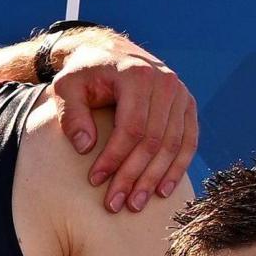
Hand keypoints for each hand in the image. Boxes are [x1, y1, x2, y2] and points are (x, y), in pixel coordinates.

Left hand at [46, 38, 195, 211]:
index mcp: (137, 75)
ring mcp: (180, 94)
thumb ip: (71, 115)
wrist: (108, 52)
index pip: (131, 127)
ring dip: (155, 179)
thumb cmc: (84, 73)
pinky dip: (177, 167)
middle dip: (134, 176)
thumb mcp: (66, 87)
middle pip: (153, 140)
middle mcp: (165, 83)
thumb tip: (85, 148)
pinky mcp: (187, 105)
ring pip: (173, 145)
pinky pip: (188, 141)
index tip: (95, 181)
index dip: (114, 158)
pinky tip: (163, 191)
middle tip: (116, 204)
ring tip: (135, 204)